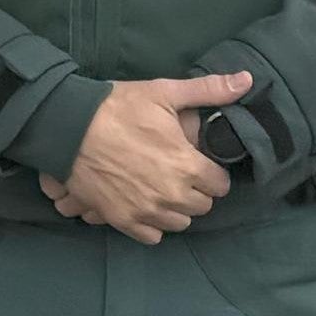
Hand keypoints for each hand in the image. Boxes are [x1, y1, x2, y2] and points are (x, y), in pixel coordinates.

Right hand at [41, 71, 252, 242]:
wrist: (67, 128)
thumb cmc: (118, 108)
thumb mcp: (164, 92)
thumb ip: (209, 90)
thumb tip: (248, 79)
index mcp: (188, 166)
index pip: (220, 185)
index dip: (211, 172)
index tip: (198, 162)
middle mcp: (172, 195)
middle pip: (202, 206)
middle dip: (196, 190)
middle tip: (180, 174)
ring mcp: (146, 210)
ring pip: (179, 223)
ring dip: (176, 208)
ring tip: (163, 190)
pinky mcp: (122, 219)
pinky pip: (152, 236)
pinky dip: (152, 224)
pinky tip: (145, 205)